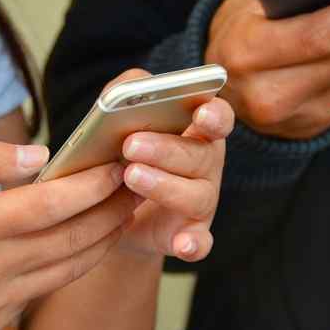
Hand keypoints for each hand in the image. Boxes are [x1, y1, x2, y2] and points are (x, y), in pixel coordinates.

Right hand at [0, 141, 137, 329]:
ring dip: (102, 242)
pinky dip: (70, 265)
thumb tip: (40, 155)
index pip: (53, 204)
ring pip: (68, 269)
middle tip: (137, 188)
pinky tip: (83, 244)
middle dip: (112, 212)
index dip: (93, 186)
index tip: (117, 167)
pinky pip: (44, 289)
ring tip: (124, 216)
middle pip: (73, 239)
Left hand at [101, 70, 234, 262]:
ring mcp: (203, 202)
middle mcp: (207, 165)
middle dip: (166, 149)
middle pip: (200, 155)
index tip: (200, 113)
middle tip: (131, 145)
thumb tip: (135, 85)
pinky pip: (200, 242)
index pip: (218, 117)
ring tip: (130, 176)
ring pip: (196, 195)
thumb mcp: (120, 119)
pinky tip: (182, 244)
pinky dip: (194, 244)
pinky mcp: (192, 235)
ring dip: (165, 186)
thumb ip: (127, 93)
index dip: (213, 114)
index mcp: (197, 131)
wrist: (111, 210)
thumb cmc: (122, 153)